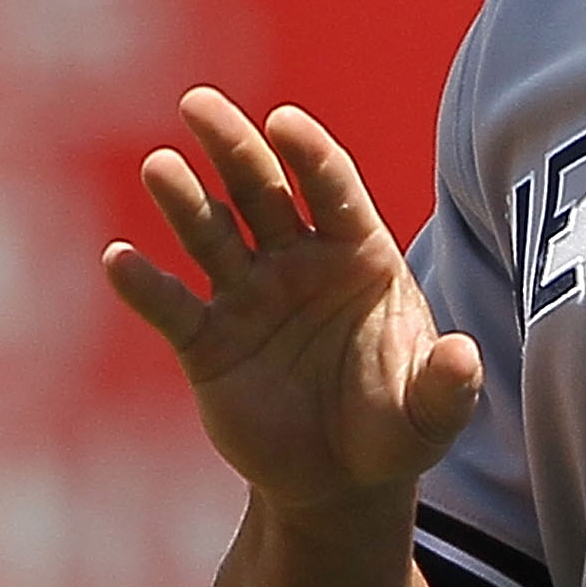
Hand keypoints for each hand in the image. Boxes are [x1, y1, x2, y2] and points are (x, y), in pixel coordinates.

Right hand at [102, 89, 482, 512]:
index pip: (332, 188)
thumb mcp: (431, 416)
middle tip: (200, 103)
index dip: (310, 154)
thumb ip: (447, 386)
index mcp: (359, 256)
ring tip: (160, 168)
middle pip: (262, 190)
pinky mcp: (208, 344)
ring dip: (184, 201)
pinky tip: (120, 260)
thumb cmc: (394, 429)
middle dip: (233, 147)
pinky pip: (173, 308)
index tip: (284, 123)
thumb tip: (465, 355)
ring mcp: (248, 297)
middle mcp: (298, 262)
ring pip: (211, 234)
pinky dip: (145, 285)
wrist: (341, 482)